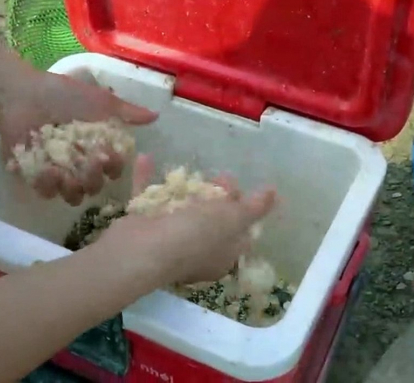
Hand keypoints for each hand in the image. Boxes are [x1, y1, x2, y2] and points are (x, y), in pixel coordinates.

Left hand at [0, 72, 157, 204]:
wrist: (21, 93)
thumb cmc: (63, 94)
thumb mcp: (99, 100)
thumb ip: (126, 111)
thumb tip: (156, 116)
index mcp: (97, 148)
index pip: (114, 169)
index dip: (113, 167)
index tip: (108, 155)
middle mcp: (80, 164)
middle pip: (95, 187)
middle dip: (93, 178)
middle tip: (86, 161)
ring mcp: (59, 173)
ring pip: (73, 196)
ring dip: (72, 187)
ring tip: (63, 169)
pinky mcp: (35, 176)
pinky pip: (47, 193)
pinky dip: (48, 184)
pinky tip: (46, 168)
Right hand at [94, 155, 277, 283]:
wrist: (139, 251)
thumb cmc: (193, 237)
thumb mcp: (231, 220)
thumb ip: (253, 207)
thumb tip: (274, 194)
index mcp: (222, 255)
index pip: (239, 232)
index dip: (242, 208)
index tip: (236, 186)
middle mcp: (196, 251)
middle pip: (210, 219)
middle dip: (214, 195)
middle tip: (217, 175)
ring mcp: (167, 239)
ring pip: (178, 209)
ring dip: (182, 188)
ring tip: (185, 169)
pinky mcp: (142, 226)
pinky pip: (146, 198)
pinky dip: (146, 179)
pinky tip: (146, 158)